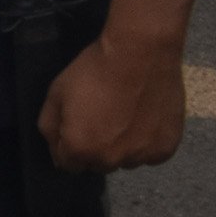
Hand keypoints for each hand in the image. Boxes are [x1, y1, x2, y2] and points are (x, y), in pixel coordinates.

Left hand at [38, 27, 187, 173]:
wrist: (141, 52)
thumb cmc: (94, 70)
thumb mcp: (56, 93)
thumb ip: (50, 127)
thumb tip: (57, 148)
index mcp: (79, 150)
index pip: (68, 164)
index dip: (71, 144)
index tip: (79, 125)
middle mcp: (109, 161)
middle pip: (98, 164)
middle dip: (97, 147)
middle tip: (105, 117)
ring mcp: (139, 157)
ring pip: (126, 159)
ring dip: (124, 146)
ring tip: (128, 116)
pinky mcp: (165, 149)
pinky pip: (151, 154)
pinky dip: (148, 141)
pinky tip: (147, 118)